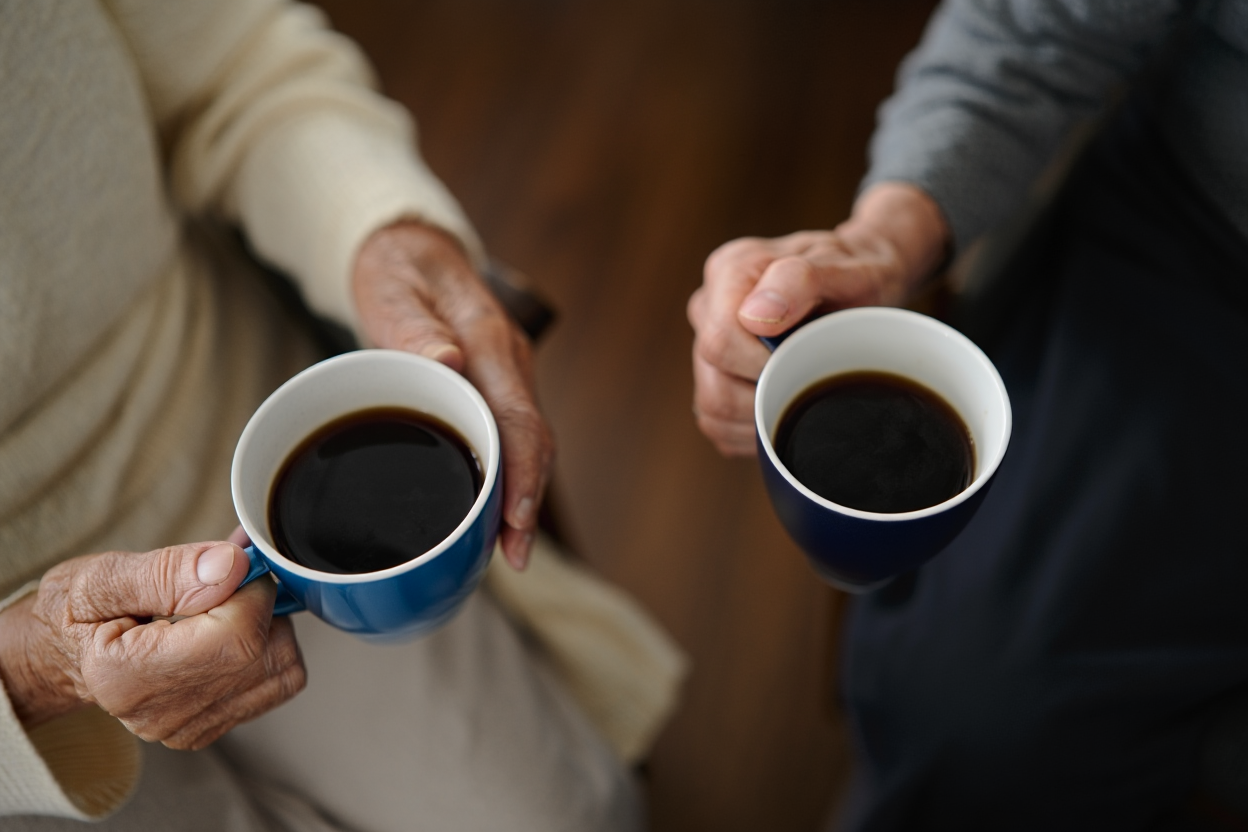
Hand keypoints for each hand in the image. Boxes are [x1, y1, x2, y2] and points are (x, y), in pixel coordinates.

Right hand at [0, 539, 304, 748]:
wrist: (64, 655)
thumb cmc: (77, 613)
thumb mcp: (99, 577)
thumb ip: (167, 570)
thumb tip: (231, 566)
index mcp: (126, 677)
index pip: (237, 636)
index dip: (250, 588)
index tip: (231, 563)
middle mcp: (161, 714)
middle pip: (262, 652)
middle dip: (258, 601)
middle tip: (225, 576)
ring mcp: (189, 727)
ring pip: (281, 666)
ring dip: (268, 623)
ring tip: (223, 603)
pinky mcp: (211, 726)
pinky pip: (277, 682)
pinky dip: (268, 646)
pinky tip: (230, 628)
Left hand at [352, 220, 552, 568]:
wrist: (409, 250)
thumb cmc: (396, 271)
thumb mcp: (392, 289)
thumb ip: (412, 325)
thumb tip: (448, 362)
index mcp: (487, 339)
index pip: (518, 415)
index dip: (524, 472)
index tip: (514, 519)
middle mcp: (507, 361)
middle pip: (532, 441)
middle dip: (526, 502)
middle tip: (514, 558)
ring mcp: (506, 376)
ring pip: (524, 445)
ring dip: (519, 497)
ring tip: (505, 551)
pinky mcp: (495, 388)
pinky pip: (508, 437)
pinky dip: (505, 478)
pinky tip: (489, 515)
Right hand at [687, 183, 949, 455]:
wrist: (861, 285)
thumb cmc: (856, 275)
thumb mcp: (847, 268)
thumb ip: (798, 282)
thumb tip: (755, 318)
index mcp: (729, 271)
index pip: (720, 340)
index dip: (763, 365)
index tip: (807, 360)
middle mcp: (707, 307)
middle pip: (713, 382)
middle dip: (767, 395)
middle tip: (810, 380)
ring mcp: (705, 344)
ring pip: (713, 410)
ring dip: (761, 419)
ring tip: (800, 395)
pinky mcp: (713, 378)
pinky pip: (719, 425)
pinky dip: (754, 430)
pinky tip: (785, 409)